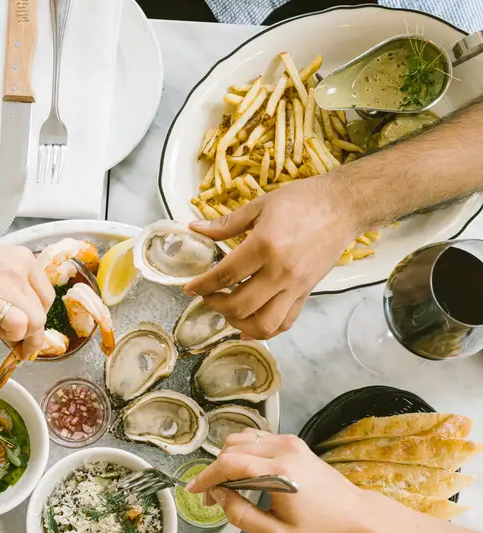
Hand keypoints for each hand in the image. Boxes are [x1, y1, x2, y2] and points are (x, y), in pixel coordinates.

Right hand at [0, 230, 54, 358]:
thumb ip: (9, 286)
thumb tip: (15, 314)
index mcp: (24, 259)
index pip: (46, 296)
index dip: (38, 317)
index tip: (27, 330)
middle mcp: (22, 270)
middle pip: (44, 311)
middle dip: (33, 332)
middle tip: (14, 340)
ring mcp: (8, 284)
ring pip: (37, 322)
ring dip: (22, 335)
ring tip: (1, 331)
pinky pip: (20, 325)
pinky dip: (13, 335)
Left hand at [185, 173, 361, 338]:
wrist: (343, 206)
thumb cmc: (302, 201)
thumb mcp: (260, 206)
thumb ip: (226, 223)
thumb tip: (196, 228)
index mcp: (265, 246)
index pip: (225, 276)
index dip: (202, 285)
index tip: (189, 288)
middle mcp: (280, 272)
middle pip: (240, 306)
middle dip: (216, 306)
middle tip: (207, 297)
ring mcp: (295, 287)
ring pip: (263, 324)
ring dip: (239, 323)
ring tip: (228, 311)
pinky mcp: (307, 294)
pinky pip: (285, 323)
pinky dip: (265, 328)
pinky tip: (250, 322)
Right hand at [187, 429, 391, 532]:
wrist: (355, 515)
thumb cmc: (319, 529)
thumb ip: (240, 515)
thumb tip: (218, 496)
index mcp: (279, 473)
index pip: (230, 463)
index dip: (207, 476)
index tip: (195, 490)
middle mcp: (283, 449)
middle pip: (232, 448)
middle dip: (216, 470)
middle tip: (214, 496)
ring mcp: (289, 441)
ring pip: (242, 439)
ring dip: (228, 459)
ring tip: (228, 484)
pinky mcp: (293, 441)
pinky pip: (257, 439)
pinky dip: (243, 453)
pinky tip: (246, 474)